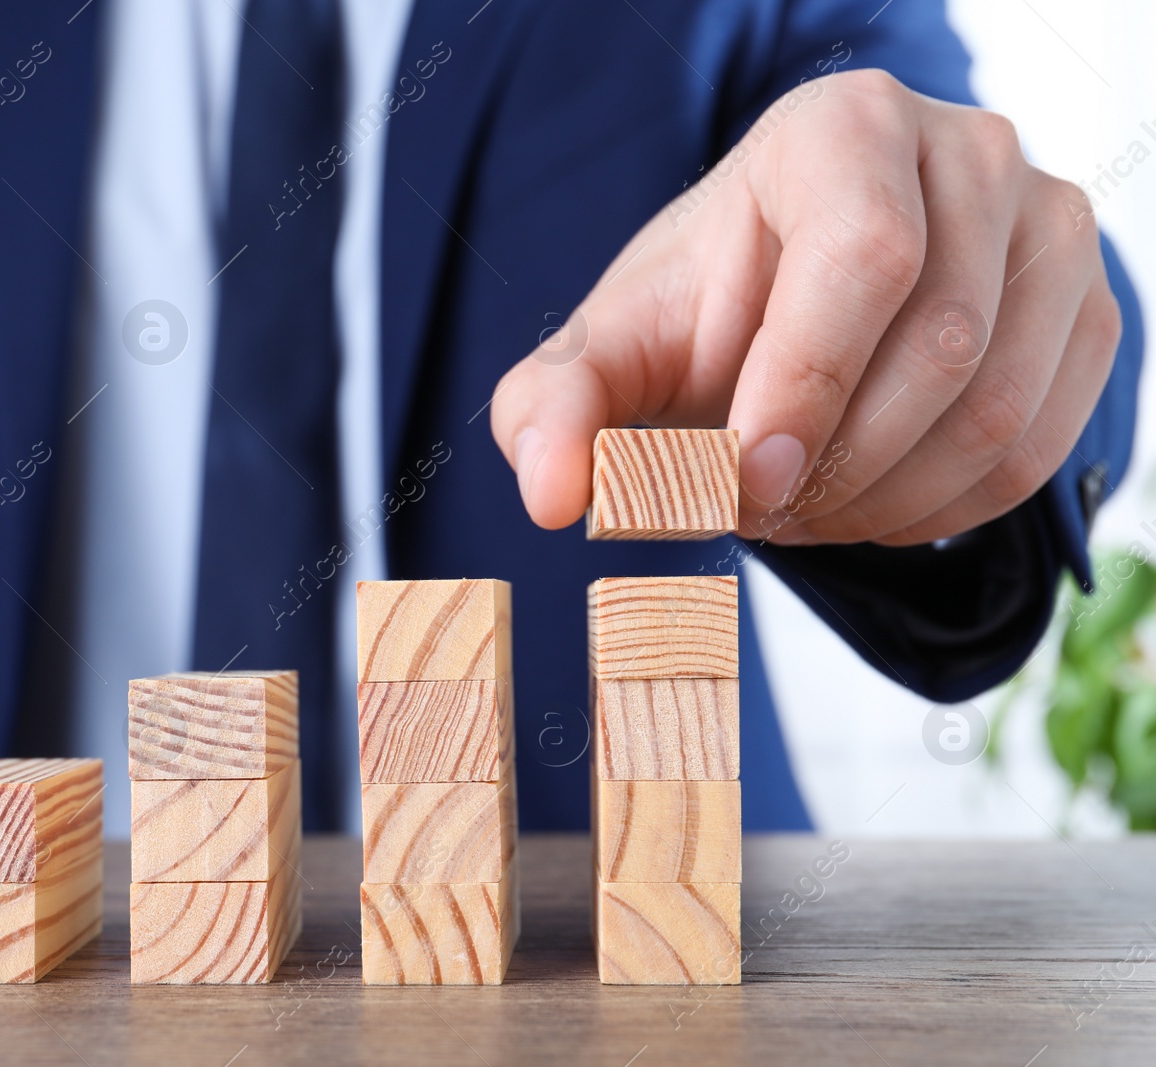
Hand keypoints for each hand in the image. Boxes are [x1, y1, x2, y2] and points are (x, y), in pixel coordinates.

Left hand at [490, 69, 1121, 545]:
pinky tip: (866, 505)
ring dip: (881, 500)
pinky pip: (1038, 449)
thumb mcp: (606, 353)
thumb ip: (551, 411)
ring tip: (798, 507)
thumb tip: (551, 496)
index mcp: (841, 128)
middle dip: (832, 464)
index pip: (864, 255)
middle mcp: (968, 153)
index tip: (742, 478)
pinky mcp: (1085, 311)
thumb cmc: (698, 317)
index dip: (807, 386)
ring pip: (997, 411)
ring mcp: (1048, 230)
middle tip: (753, 506)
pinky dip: (941, 511)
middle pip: (942, 344)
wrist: (781, 314)